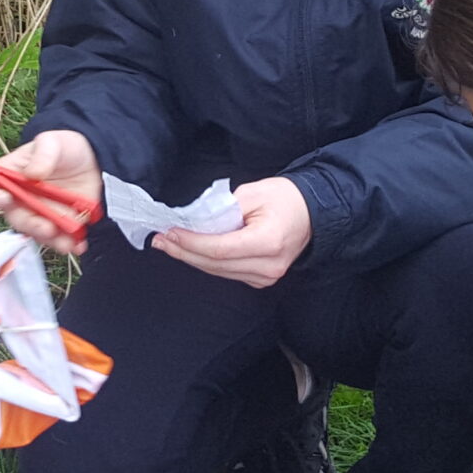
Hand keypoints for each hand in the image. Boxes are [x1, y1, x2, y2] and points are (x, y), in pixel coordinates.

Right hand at [0, 130, 101, 255]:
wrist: (93, 159)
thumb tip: (31, 174)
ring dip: (49, 239)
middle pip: (13, 218)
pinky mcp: (58, 225)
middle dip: (30, 225)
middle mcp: (17, 200)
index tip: (4, 197)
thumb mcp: (52, 141)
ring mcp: (38, 215)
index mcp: (6, 177)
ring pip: (36, 234)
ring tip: (66, 240)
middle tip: (47, 226)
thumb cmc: (64, 147)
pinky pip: (57, 240)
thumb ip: (42, 154)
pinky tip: (78, 244)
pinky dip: (67, 244)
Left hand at [153, 177, 310, 287]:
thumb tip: (192, 221)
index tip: (170, 232)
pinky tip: (191, 251)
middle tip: (160, 239)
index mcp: (268, 241)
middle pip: (215, 264)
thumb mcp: (253, 193)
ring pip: (218, 271)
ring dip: (191, 257)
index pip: (219, 249)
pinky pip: (227, 273)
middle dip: (184, 251)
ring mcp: (267, 277)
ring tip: (169, 244)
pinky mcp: (262, 280)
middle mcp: (268, 265)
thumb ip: (222, 209)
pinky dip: (208, 262)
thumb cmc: (285, 198)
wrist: (312, 212)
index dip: (190, 242)